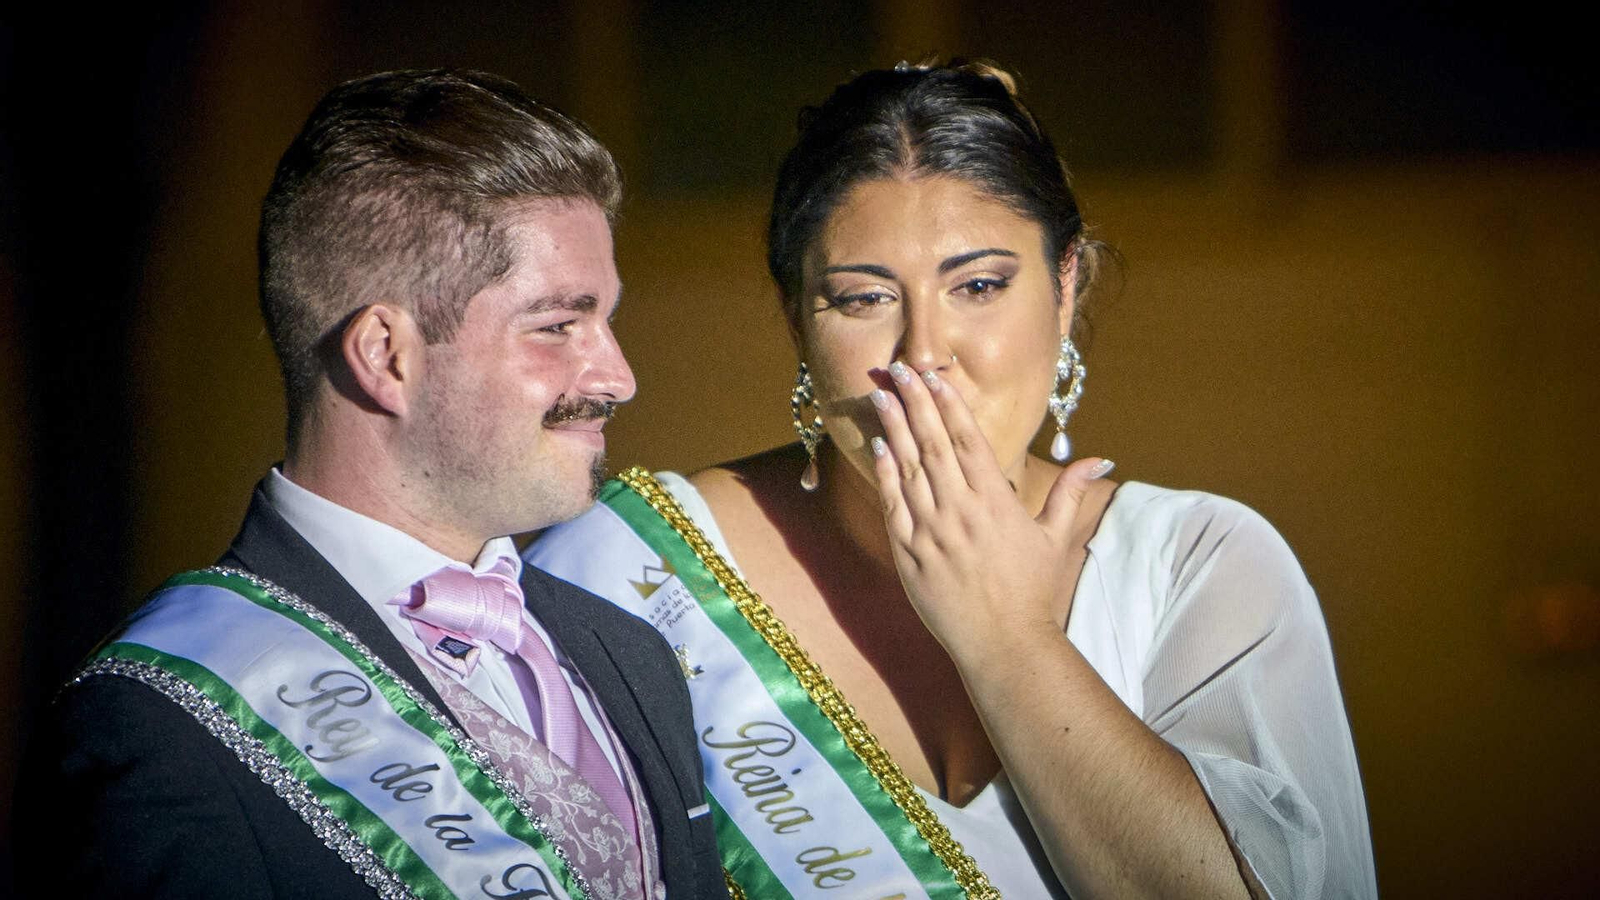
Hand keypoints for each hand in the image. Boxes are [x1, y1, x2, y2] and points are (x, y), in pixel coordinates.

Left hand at [869, 360, 1111, 657]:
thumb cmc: (1032, 592)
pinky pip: (893, 505)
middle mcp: (962, 510)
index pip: (969, 440)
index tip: (935, 377)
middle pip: (934, 443)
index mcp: (996, 502)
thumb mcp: (1055, 538)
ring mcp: (932, 532)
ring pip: (908, 468)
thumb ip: (1070, 492)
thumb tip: (1100, 458)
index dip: (950, 405)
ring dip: (893, 428)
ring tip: (881, 394)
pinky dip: (886, 474)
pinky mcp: (910, 554)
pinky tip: (878, 446)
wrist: (1003, 644)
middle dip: (916, 402)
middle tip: (899, 368)